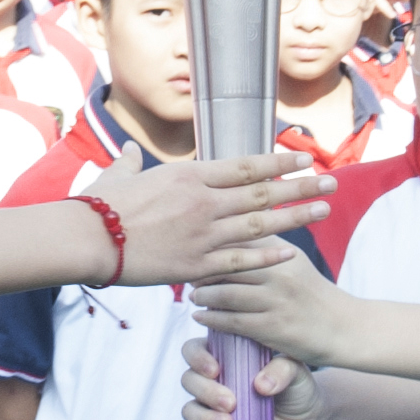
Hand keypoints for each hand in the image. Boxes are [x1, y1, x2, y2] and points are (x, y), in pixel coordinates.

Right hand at [86, 150, 327, 287]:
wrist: (87, 240)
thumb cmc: (99, 206)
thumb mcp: (119, 175)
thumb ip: (131, 164)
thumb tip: (130, 153)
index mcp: (189, 175)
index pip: (246, 166)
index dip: (279, 162)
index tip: (303, 158)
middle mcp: (204, 201)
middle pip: (264, 192)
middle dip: (301, 187)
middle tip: (332, 183)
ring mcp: (203, 235)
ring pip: (261, 224)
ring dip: (296, 218)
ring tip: (324, 212)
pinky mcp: (196, 266)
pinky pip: (240, 261)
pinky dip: (267, 256)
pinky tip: (291, 253)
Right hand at [182, 336, 321, 419]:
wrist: (307, 418)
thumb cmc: (297, 385)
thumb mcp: (296, 370)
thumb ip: (282, 369)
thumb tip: (261, 385)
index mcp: (225, 356)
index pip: (194, 349)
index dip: (197, 358)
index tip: (216, 370)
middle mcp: (214, 380)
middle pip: (189, 380)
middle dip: (206, 391)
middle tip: (231, 402)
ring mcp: (213, 408)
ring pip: (190, 410)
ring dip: (204, 417)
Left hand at [187, 244, 345, 363]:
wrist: (342, 327)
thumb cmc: (308, 290)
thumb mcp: (292, 258)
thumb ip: (265, 240)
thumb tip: (238, 214)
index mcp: (282, 249)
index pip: (238, 235)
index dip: (210, 238)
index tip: (191, 241)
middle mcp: (279, 270)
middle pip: (226, 261)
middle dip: (199, 266)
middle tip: (184, 269)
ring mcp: (276, 299)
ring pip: (224, 293)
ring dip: (202, 295)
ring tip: (193, 295)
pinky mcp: (273, 327)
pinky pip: (232, 321)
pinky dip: (211, 318)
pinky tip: (200, 316)